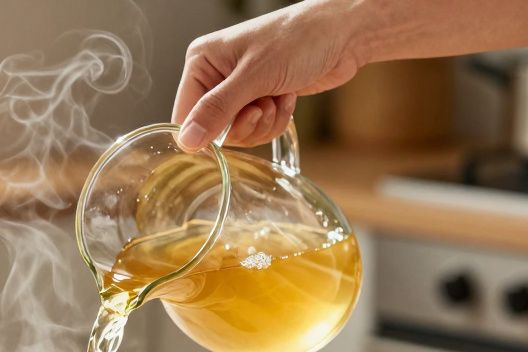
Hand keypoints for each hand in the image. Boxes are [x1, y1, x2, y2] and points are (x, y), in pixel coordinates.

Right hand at [173, 0, 365, 149]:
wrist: (342, 34)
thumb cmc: (298, 40)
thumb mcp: (253, 76)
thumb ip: (217, 110)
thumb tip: (187, 141)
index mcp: (201, 62)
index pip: (185, 115)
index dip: (207, 130)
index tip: (235, 124)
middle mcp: (216, 76)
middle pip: (214, 129)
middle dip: (245, 124)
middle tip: (263, 105)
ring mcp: (239, 89)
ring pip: (239, 133)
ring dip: (264, 122)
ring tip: (278, 96)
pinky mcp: (260, 99)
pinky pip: (259, 129)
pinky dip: (276, 119)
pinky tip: (287, 96)